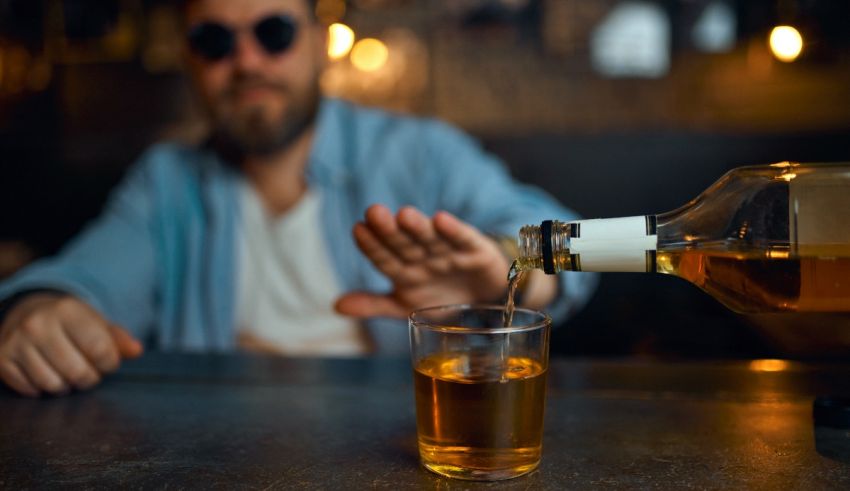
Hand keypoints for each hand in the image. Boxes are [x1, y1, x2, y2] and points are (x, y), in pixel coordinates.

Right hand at [0, 293, 142, 396]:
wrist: (29, 311)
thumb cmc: (72, 323)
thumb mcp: (97, 322)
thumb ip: (119, 338)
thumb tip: (136, 351)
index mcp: (68, 310)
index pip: (100, 350)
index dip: (110, 364)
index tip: (107, 362)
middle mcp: (39, 324)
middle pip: (77, 372)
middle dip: (90, 378)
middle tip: (89, 372)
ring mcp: (17, 342)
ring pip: (52, 384)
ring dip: (66, 386)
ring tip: (69, 374)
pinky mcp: (2, 359)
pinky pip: (30, 389)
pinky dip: (43, 389)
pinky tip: (48, 374)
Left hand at [335, 204, 510, 318]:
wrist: (484, 300)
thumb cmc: (439, 298)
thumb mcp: (404, 307)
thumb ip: (373, 304)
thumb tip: (336, 306)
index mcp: (403, 270)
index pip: (383, 257)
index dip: (371, 245)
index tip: (358, 229)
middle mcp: (423, 256)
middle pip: (403, 243)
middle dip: (389, 230)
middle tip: (373, 212)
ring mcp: (448, 252)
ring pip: (430, 238)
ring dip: (418, 227)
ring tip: (404, 215)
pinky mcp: (474, 251)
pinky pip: (462, 239)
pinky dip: (453, 230)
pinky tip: (441, 219)